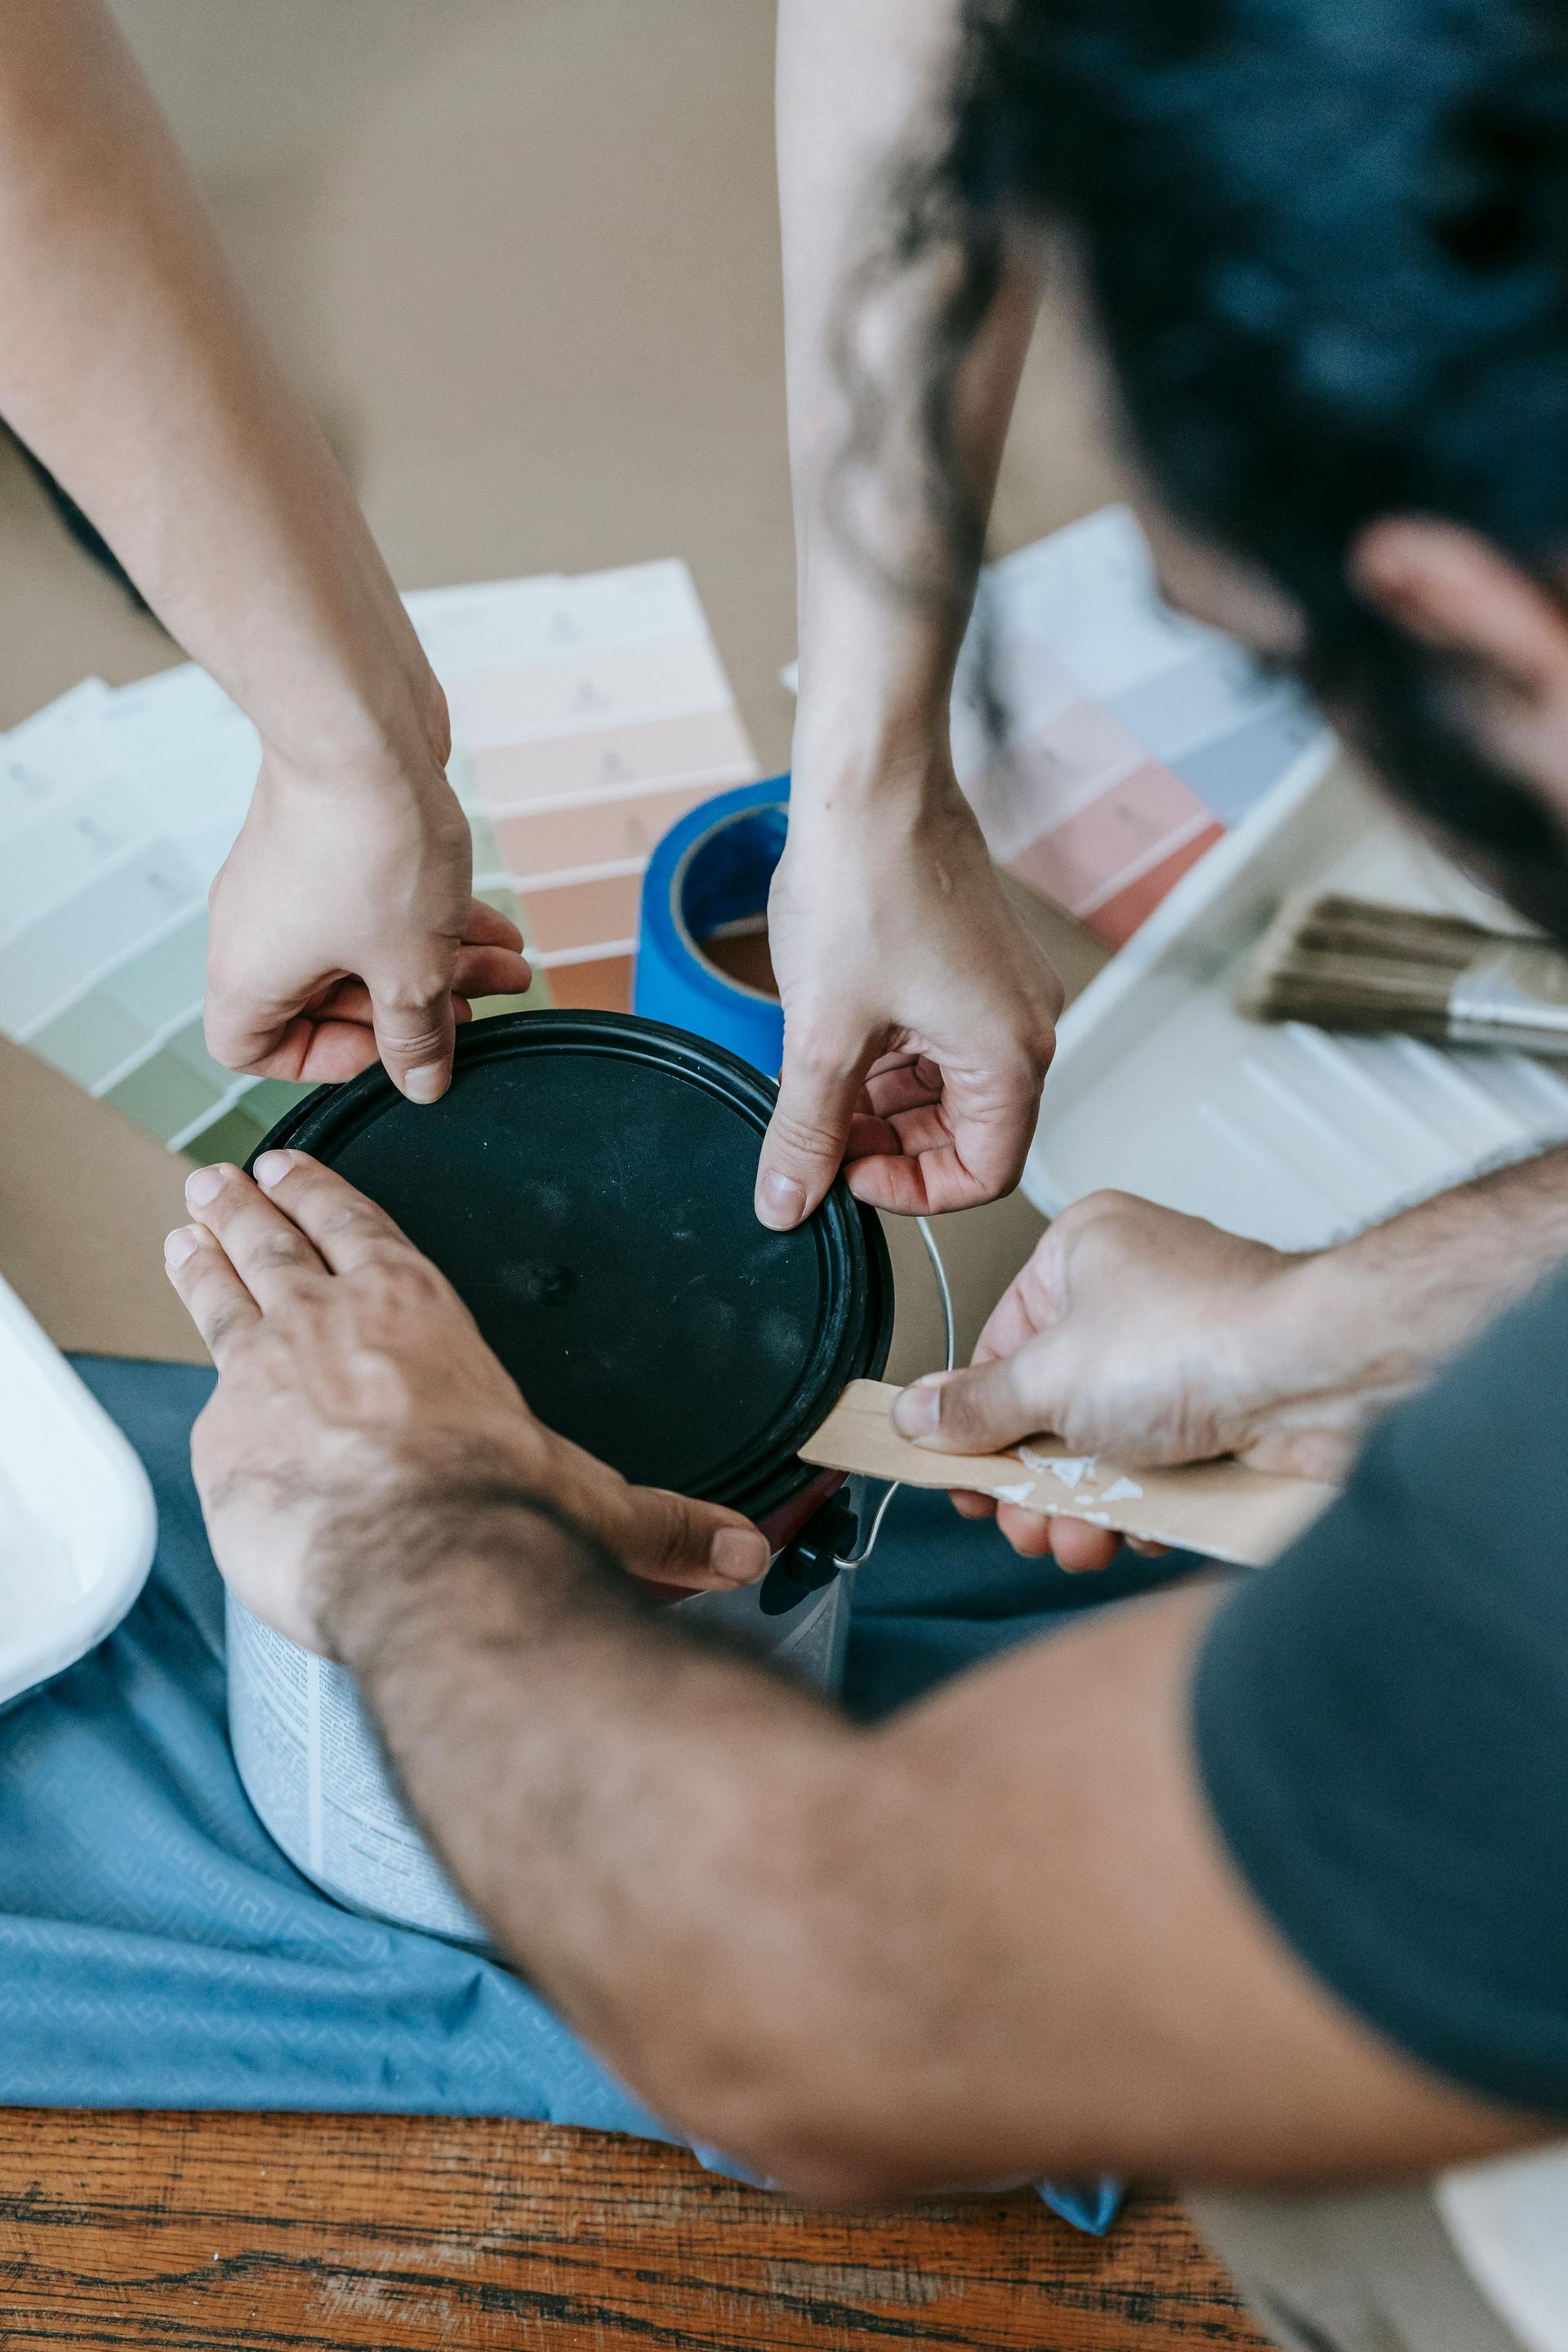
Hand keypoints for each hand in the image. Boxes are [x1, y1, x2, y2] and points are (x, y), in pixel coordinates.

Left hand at [164, 1151, 770, 1651]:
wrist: (425, 1567)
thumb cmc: (506, 1517)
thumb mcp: (598, 1505)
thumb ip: (664, 1523)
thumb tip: (738, 1549)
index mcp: (418, 1309)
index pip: (360, 1226)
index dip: (320, 1193)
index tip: (288, 1166)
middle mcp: (332, 1323)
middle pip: (275, 1242)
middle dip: (245, 1207)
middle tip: (216, 1179)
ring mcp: (265, 1377)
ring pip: (223, 1295)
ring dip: (204, 1259)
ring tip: (185, 1231)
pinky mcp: (223, 1444)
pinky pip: (207, 1405)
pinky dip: (201, 1387)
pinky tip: (197, 1393)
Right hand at [204, 738, 532, 1100]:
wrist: (359, 721)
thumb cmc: (368, 847)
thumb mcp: (412, 969)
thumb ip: (417, 1036)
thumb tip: (420, 1085)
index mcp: (250, 974)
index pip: (250, 1049)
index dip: (324, 1060)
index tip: (392, 1048)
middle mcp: (257, 927)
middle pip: (330, 998)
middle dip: (415, 1006)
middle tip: (480, 1004)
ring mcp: (293, 879)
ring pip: (365, 946)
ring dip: (441, 962)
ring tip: (512, 966)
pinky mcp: (331, 839)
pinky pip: (377, 900)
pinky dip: (433, 916)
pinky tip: (498, 924)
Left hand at [754, 768, 1060, 1227]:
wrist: (871, 779)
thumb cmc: (863, 887)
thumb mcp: (821, 1036)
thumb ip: (807, 1133)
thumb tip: (788, 1206)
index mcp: (1011, 1056)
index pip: (983, 1175)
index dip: (908, 1190)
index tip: (842, 1172)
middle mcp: (1026, 1024)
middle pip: (965, 1133)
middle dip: (887, 1141)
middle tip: (817, 1129)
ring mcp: (1003, 988)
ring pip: (945, 1086)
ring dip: (881, 1098)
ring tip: (816, 1072)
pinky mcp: (974, 959)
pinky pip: (940, 1037)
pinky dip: (889, 1053)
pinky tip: (834, 1029)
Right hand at [892, 1191, 1369, 1568]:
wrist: (1324, 1375)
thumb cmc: (1204, 1338)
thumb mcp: (1051, 1378)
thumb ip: (976, 1404)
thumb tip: (918, 1411)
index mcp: (1083, 1252)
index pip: (1001, 1344)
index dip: (976, 1420)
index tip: (959, 1475)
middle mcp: (1137, 1293)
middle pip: (1052, 1403)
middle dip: (1035, 1480)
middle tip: (1023, 1523)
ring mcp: (1186, 1352)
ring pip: (1107, 1444)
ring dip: (1084, 1505)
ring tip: (1078, 1541)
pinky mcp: (1228, 1407)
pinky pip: (1162, 1463)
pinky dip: (1146, 1503)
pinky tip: (1140, 1531)